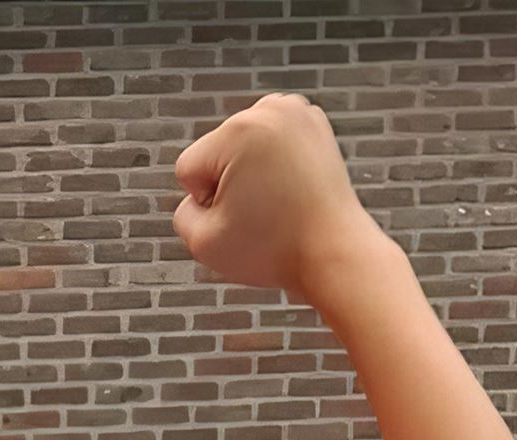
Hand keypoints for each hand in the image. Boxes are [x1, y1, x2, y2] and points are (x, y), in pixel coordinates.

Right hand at [172, 94, 387, 301]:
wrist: (333, 252)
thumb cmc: (275, 249)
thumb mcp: (203, 243)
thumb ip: (183, 213)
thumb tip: (200, 196)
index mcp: (238, 131)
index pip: (190, 167)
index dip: (204, 202)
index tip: (237, 218)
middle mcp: (269, 111)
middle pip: (217, 152)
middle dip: (230, 182)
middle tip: (262, 212)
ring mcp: (296, 112)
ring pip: (242, 146)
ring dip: (249, 170)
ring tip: (275, 199)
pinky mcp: (314, 123)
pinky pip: (270, 142)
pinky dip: (274, 162)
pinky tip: (288, 185)